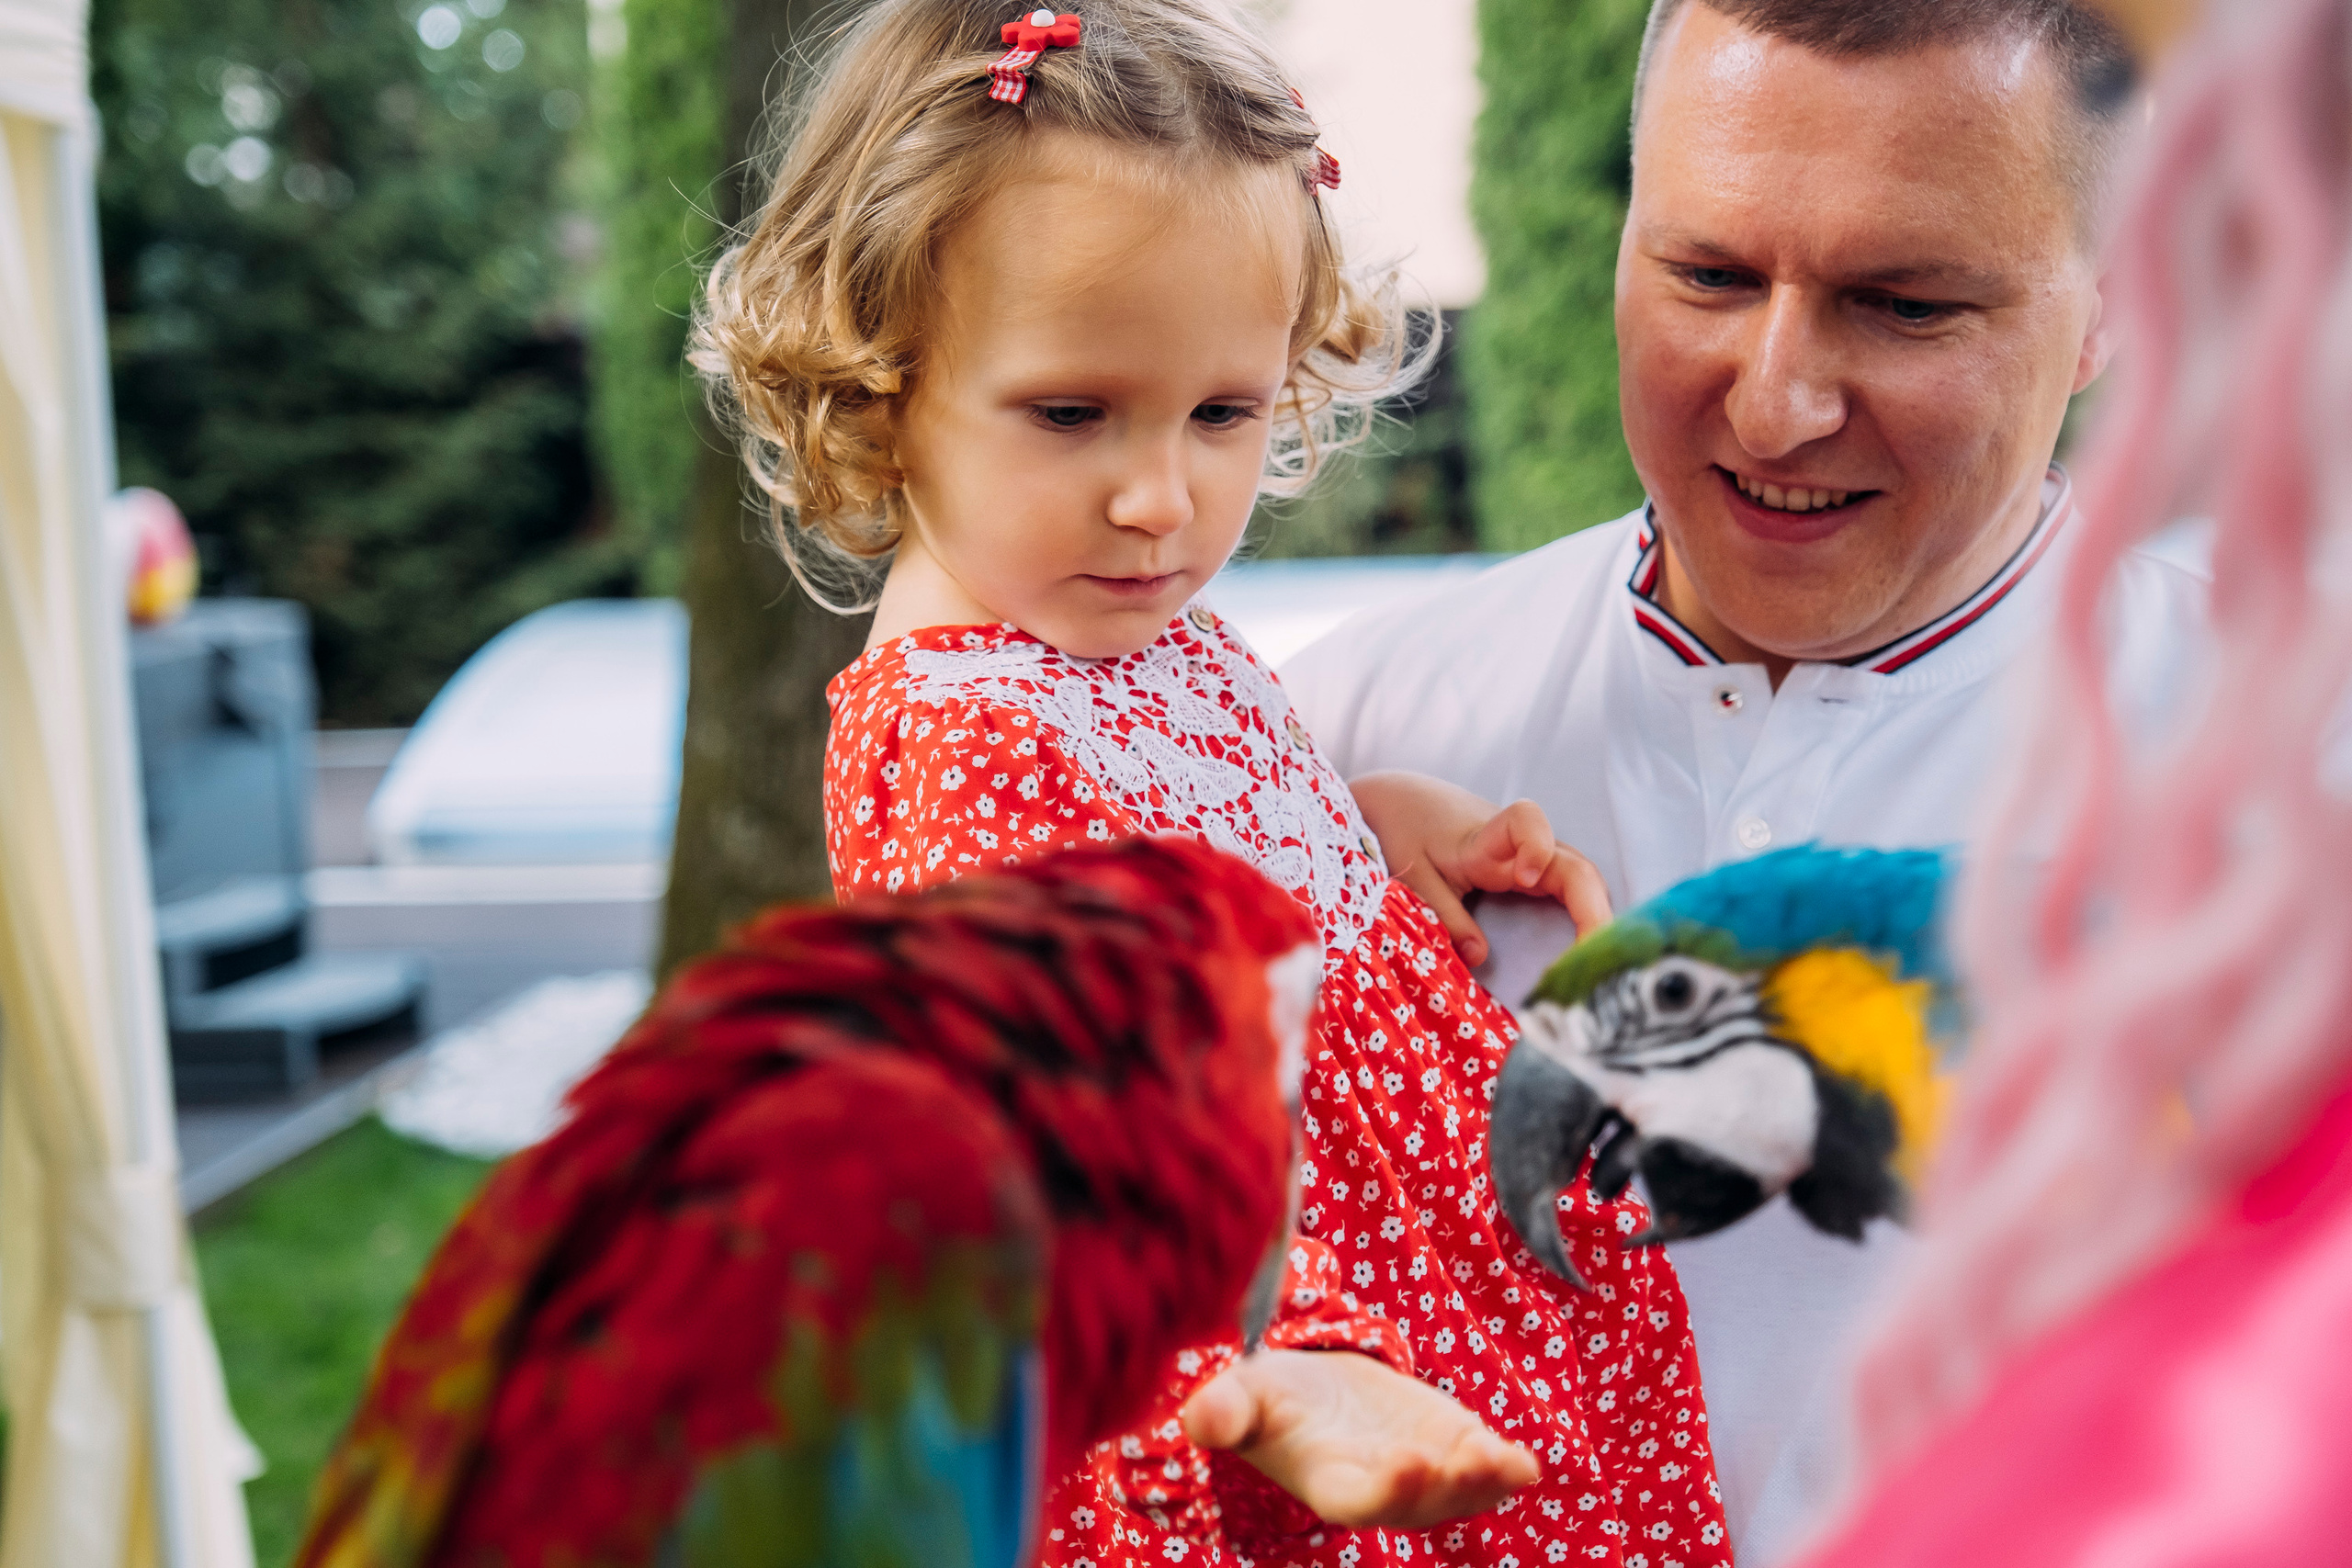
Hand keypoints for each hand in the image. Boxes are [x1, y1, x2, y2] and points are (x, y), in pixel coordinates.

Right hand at [1180, 1349, 1538, 1528]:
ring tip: (1504, 1460)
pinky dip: (1506, 1470)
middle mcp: (1382, 1488)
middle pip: (1419, 1502)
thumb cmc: (1272, 1397)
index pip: (1361, 1499)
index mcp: (1330, 1482)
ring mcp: (1423, 1474)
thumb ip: (1224, 1410)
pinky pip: (1483, 1471)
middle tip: (1465, 1458)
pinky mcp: (1451, 1448)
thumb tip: (1196, 1421)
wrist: (1317, 1390)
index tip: (1409, 1461)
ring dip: (1483, 1482)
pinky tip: (1525, 1463)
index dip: (1387, 1488)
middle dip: (1445, 1484)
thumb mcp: (1243, 1394)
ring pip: (1459, 1493)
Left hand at [1350, 771, 1612, 964]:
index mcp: (1486, 838)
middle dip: (1592, 909)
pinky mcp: (1537, 871)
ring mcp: (1535, 858)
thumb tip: (1478, 956)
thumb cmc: (1409, 831)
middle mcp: (1522, 846)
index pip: (1526, 821)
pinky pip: (1573, 891)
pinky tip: (1590, 952)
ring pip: (1582, 881)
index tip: (1524, 878)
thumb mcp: (1415, 874)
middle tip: (1593, 957)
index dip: (1535, 845)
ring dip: (1598, 920)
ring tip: (1601, 965)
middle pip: (1575, 866)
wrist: (1409, 801)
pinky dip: (1587, 918)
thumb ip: (1445, 913)